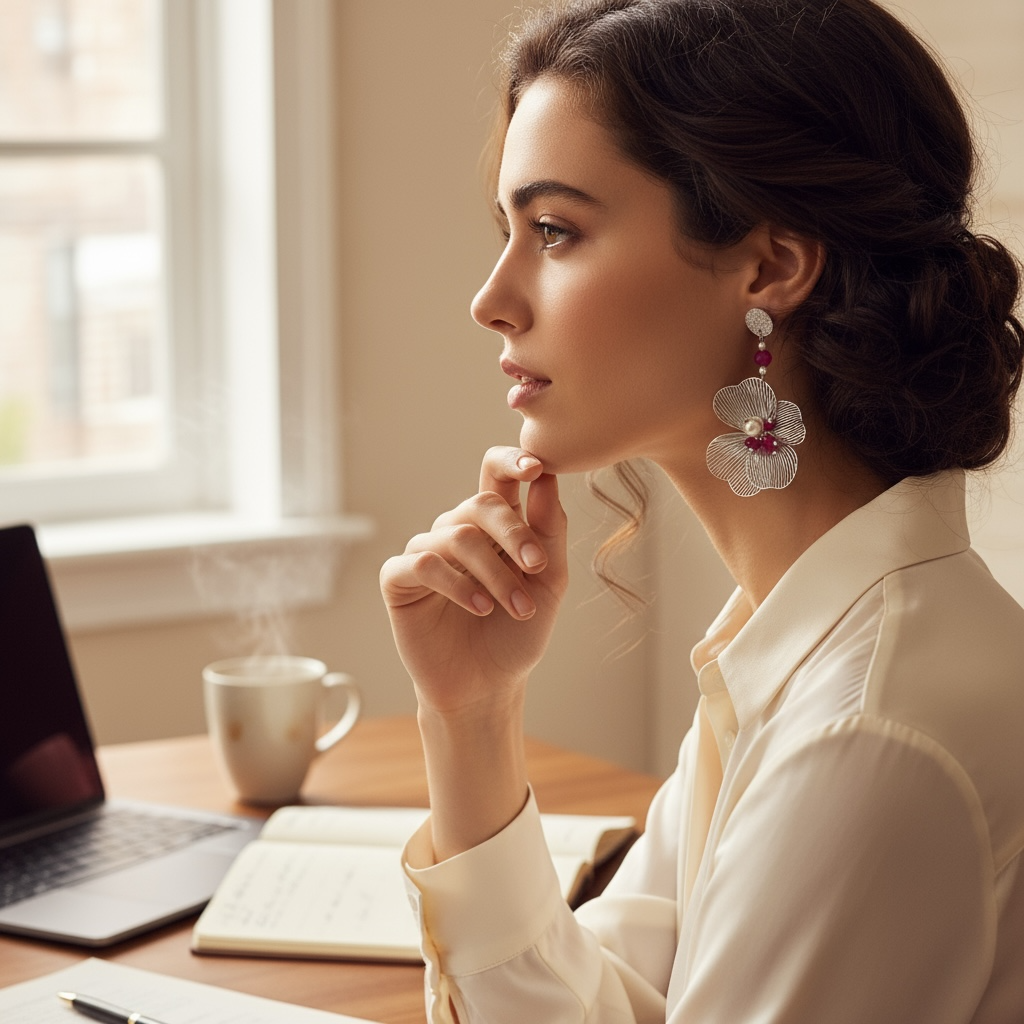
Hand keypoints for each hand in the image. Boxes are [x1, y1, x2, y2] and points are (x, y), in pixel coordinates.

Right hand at [380, 446, 567, 715]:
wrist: (488, 687)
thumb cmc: (517, 634)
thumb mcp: (548, 582)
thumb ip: (548, 531)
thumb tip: (545, 477)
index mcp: (495, 524)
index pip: (496, 473)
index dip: (512, 461)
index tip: (535, 468)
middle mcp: (458, 531)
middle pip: (481, 503)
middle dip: (514, 534)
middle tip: (538, 569)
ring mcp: (426, 552)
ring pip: (457, 536)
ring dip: (495, 573)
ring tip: (517, 608)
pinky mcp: (399, 579)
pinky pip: (424, 563)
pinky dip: (457, 584)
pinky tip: (480, 607)